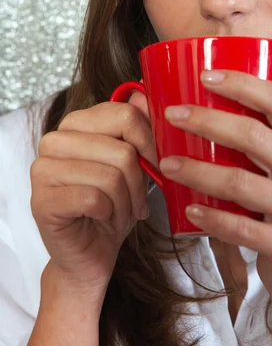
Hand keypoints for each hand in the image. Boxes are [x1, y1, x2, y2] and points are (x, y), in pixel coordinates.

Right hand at [30, 92, 157, 301]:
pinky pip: (95, 199)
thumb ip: (137, 127)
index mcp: (77, 124)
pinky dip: (109, 214)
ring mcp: (43, 169)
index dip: (150, 142)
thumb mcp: (134, 163)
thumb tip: (142, 92)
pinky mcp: (41, 200)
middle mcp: (55, 140)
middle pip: (122, 149)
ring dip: (126, 201)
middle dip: (139, 181)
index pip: (124, 114)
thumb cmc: (113, 206)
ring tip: (120, 211)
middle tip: (136, 199)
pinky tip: (103, 219)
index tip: (157, 165)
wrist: (92, 253)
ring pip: (111, 176)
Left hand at [159, 54, 271, 295]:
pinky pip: (242, 229)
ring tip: (166, 162)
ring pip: (242, 183)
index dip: (240, 84)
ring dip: (198, 171)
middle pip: (254, 137)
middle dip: (207, 121)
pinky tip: (188, 207)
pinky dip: (212, 217)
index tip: (203, 76)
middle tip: (172, 115)